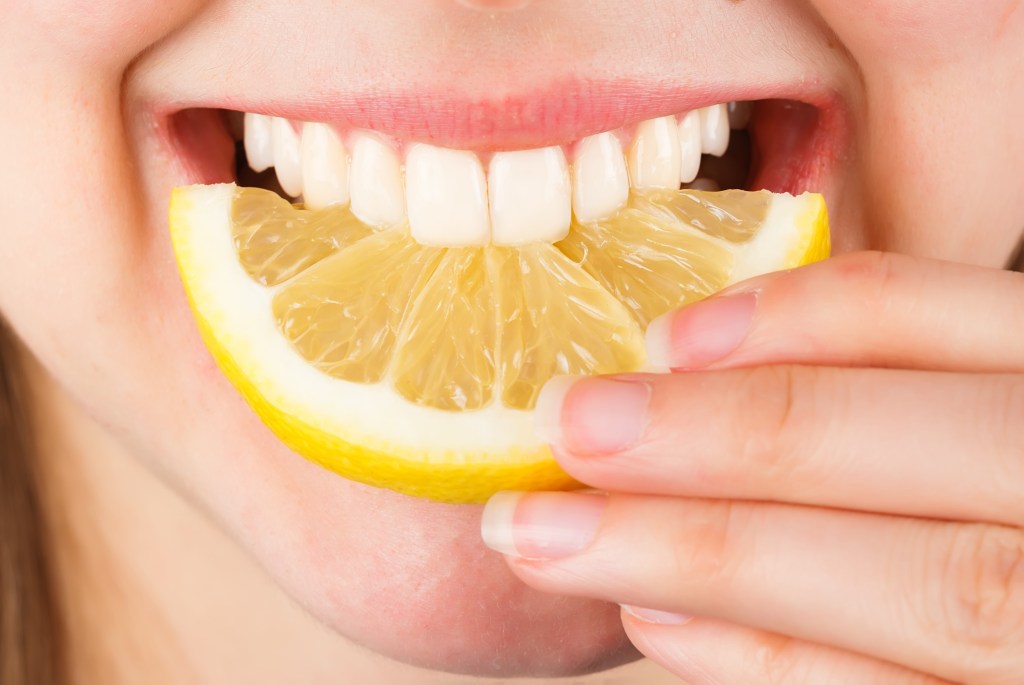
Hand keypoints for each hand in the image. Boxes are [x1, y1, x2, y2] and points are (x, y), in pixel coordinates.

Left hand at [480, 251, 1023, 683]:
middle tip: (566, 425)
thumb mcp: (971, 403)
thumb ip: (882, 383)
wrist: (1021, 603)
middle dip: (721, 437)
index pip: (946, 318)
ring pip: (920, 584)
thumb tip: (686, 361)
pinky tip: (655, 626)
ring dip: (707, 555)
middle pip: (911, 450)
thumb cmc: (987, 474)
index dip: (797, 316)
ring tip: (559, 536)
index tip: (659, 331)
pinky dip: (771, 662)